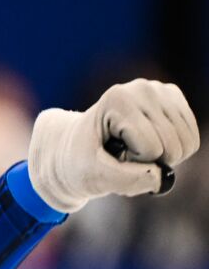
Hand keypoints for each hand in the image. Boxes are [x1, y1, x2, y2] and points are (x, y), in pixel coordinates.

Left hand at [27, 78, 199, 213]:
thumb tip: (160, 177)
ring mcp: (161, 91)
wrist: (76, 149)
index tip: (108, 154)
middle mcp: (143, 89)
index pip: (151, 148)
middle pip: (172, 146)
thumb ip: (125, 180)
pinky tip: (146, 143)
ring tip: (133, 149)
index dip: (131, 163)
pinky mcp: (174, 99)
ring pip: (186, 144)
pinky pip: (191, 140)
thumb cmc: (81, 163)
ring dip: (161, 158)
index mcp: (118, 100)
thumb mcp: (93, 177)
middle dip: (148, 162)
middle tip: (122, 155)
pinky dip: (171, 151)